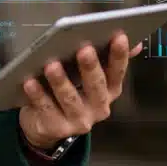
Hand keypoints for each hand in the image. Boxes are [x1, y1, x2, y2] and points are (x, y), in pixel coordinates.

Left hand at [18, 32, 143, 150]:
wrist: (46, 126)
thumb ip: (109, 59)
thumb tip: (136, 42)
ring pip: (69, 99)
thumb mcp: (90, 77)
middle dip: (90, 67)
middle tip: (84, 49)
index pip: (117, 72)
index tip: (119, 36)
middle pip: (95, 86)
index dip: (119, 55)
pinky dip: (38, 94)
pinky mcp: (56, 128)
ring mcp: (78, 121)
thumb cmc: (71, 91)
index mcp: (110, 91)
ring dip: (61, 81)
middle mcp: (98, 107)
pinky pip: (46, 109)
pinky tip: (30, 81)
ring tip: (51, 65)